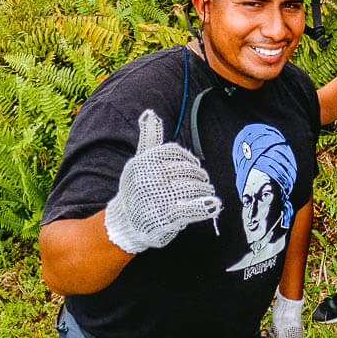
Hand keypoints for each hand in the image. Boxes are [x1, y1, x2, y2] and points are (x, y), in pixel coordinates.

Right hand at [103, 109, 220, 253]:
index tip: (194, 166)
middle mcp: (148, 178)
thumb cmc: (136, 189)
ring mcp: (157, 198)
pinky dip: (204, 207)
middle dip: (199, 177)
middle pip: (186, 170)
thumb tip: (150, 113)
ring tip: (206, 194)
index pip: (174, 152)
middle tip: (203, 183)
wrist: (123, 223)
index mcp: (143, 162)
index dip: (188, 159)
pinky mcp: (165, 217)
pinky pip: (190, 209)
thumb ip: (149, 138)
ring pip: (192, 188)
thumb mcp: (138, 162)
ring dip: (204, 191)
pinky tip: (213, 205)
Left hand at [271, 292, 304, 337]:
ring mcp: (287, 331)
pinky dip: (272, 331)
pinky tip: (270, 328)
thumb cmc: (286, 319)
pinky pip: (276, 333)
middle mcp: (292, 337)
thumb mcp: (282, 335)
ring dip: (271, 336)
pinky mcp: (282, 326)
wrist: (286, 302)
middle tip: (270, 335)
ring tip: (270, 330)